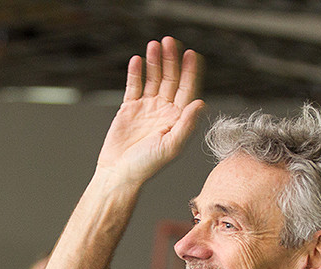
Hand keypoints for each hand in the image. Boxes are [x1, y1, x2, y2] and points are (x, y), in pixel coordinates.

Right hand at [96, 36, 204, 186]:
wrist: (118, 174)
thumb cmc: (146, 166)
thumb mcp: (170, 146)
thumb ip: (186, 125)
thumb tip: (201, 103)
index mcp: (178, 120)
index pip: (187, 90)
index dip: (190, 72)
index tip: (192, 54)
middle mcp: (165, 112)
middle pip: (171, 80)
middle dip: (172, 60)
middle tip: (170, 42)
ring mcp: (147, 109)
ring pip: (154, 79)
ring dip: (155, 62)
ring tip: (154, 45)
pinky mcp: (129, 108)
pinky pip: (134, 86)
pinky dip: (136, 72)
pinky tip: (137, 60)